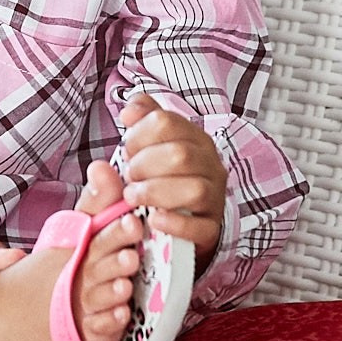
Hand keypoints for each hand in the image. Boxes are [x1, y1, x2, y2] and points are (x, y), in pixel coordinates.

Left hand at [118, 94, 225, 266]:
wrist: (186, 220)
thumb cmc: (163, 178)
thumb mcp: (151, 145)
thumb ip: (143, 120)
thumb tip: (129, 111)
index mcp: (195, 138)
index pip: (166, 123)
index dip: (138, 135)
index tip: (126, 151)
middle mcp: (210, 164)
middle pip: (180, 155)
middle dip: (144, 165)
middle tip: (128, 176)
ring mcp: (215, 197)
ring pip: (195, 189)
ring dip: (155, 192)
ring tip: (132, 197)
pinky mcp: (212, 228)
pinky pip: (199, 226)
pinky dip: (174, 223)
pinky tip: (153, 219)